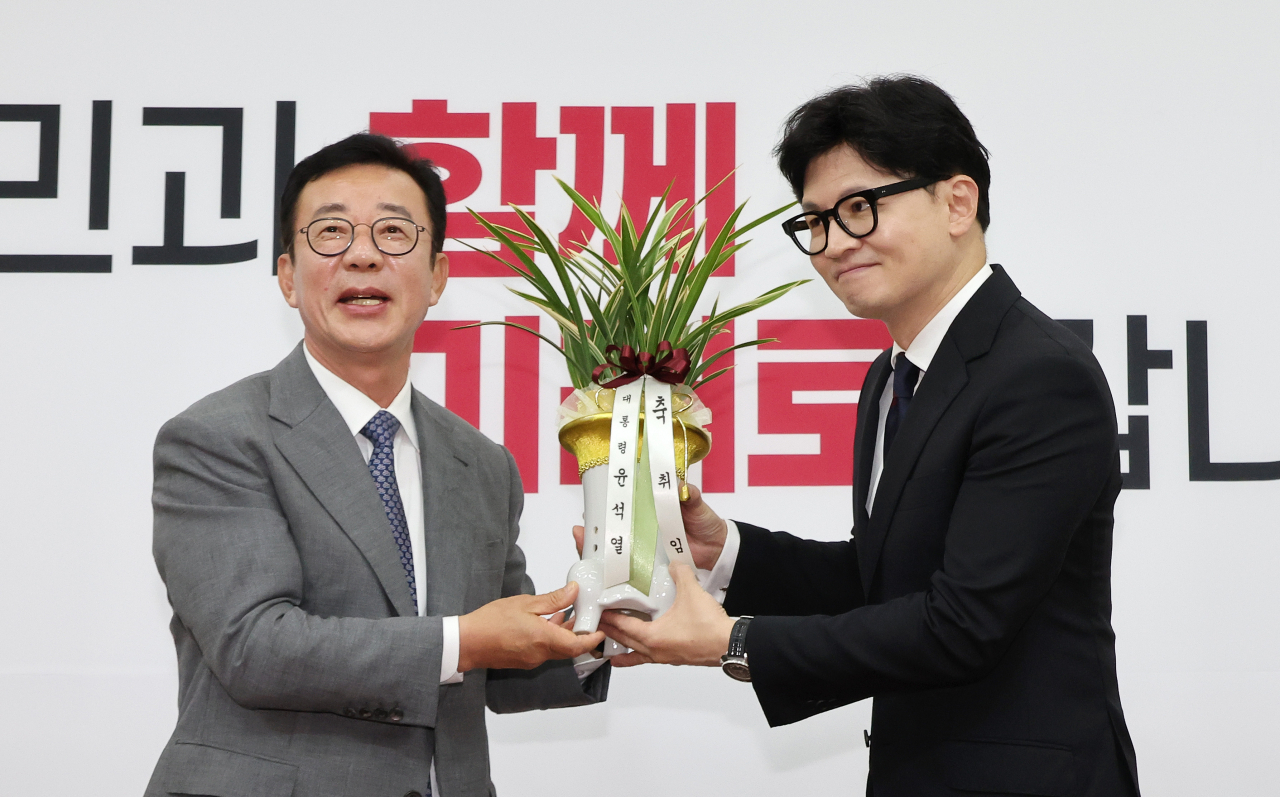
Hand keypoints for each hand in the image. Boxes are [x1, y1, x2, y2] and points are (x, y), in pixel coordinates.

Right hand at [458, 582, 605, 670]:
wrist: (467, 642)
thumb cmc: (490, 622)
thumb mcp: (525, 603)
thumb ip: (552, 599)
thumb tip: (573, 591)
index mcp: (543, 639)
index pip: (577, 645)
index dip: (592, 638)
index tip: (600, 629)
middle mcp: (540, 654)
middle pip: (570, 648)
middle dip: (580, 634)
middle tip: (586, 618)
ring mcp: (532, 660)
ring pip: (557, 649)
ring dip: (564, 635)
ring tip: (566, 615)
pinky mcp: (524, 661)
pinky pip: (545, 651)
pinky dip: (551, 638)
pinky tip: (546, 622)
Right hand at [575, 484, 725, 569]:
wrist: (718, 549)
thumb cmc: (705, 522)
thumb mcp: (696, 503)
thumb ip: (689, 494)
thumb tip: (679, 486)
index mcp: (652, 508)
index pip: (626, 504)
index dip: (608, 504)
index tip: (591, 504)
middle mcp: (645, 527)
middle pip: (615, 527)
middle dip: (595, 529)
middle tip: (582, 529)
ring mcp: (647, 546)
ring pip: (618, 547)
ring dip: (601, 547)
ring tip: (585, 544)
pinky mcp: (652, 563)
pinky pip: (633, 565)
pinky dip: (618, 567)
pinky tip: (604, 567)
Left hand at [597, 561, 734, 667]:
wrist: (730, 645)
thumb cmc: (709, 628)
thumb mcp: (691, 593)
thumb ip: (680, 574)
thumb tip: (675, 564)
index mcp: (653, 637)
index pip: (622, 627)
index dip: (609, 620)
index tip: (598, 614)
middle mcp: (656, 651)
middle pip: (626, 644)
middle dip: (611, 636)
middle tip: (598, 630)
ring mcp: (667, 657)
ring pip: (639, 656)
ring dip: (625, 652)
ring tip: (614, 654)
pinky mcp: (678, 658)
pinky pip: (653, 658)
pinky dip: (644, 655)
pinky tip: (648, 650)